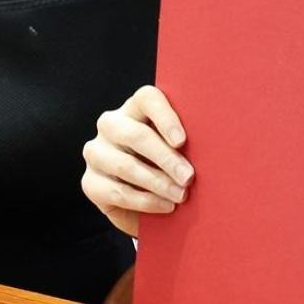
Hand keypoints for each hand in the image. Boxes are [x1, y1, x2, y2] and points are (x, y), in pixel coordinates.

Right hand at [81, 85, 194, 237]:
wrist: (146, 203)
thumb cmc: (169, 167)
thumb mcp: (178, 151)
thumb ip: (186, 144)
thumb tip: (214, 148)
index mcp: (134, 108)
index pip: (147, 98)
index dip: (165, 117)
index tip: (183, 141)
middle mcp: (110, 125)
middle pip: (136, 135)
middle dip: (166, 158)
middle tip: (189, 177)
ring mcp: (96, 152)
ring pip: (126, 165)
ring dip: (158, 183)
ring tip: (181, 195)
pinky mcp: (89, 182)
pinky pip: (118, 192)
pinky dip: (145, 201)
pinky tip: (165, 206)